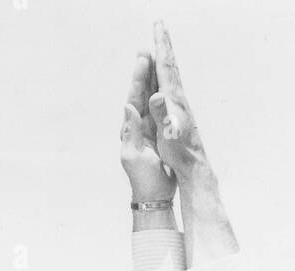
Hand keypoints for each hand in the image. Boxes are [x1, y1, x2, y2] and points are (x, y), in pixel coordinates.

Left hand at [121, 51, 175, 203]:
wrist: (155, 196)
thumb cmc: (144, 179)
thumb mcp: (134, 156)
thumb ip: (131, 132)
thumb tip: (128, 106)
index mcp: (130, 129)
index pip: (133, 97)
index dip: (138, 78)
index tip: (142, 58)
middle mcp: (138, 126)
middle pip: (141, 94)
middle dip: (144, 72)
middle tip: (147, 49)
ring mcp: (149, 130)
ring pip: (151, 100)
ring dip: (153, 80)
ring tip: (156, 59)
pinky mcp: (159, 135)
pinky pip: (160, 111)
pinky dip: (162, 96)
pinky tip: (166, 85)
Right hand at [150, 20, 208, 179]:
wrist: (194, 166)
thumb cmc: (179, 153)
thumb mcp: (168, 135)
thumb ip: (161, 115)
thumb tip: (156, 95)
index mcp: (174, 99)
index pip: (166, 66)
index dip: (161, 46)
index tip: (157, 27)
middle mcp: (178, 97)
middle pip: (170, 64)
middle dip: (163, 44)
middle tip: (159, 24)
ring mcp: (180, 104)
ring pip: (171, 74)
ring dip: (164, 57)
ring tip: (159, 43)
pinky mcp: (179, 112)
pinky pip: (170, 86)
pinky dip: (165, 74)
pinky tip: (164, 73)